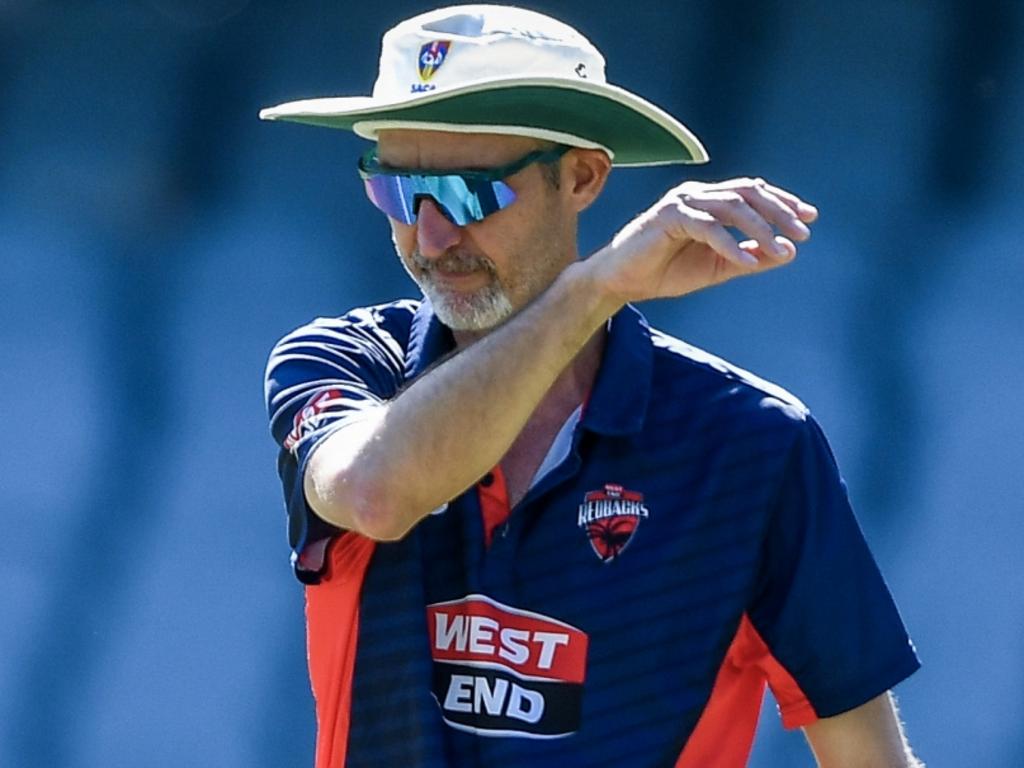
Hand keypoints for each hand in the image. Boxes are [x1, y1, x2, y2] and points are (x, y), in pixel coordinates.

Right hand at [590, 177, 817, 304]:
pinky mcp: (668, 217)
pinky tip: (748, 262)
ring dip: (761, 228)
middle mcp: (696, 195)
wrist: (621, 282)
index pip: (752, 192)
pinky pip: (708, 228)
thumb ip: (750, 257)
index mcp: (708, 201)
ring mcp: (681, 202)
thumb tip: (788, 252)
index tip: (809, 217)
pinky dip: (731, 244)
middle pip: (747, 192)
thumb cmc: (664, 271)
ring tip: (781, 249)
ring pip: (731, 207)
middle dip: (779, 210)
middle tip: (802, 231)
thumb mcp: (717, 267)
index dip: (782, 202)